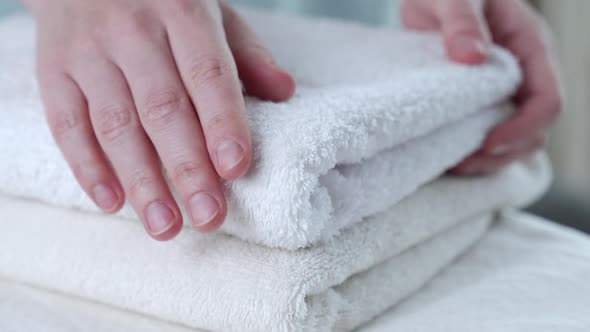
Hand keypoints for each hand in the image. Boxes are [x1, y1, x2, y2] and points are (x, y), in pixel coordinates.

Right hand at [23, 0, 294, 239]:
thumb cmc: (163, 1)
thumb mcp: (212, 11)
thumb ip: (246, 53)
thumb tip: (285, 91)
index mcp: (182, 11)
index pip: (206, 73)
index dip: (222, 122)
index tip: (236, 169)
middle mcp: (132, 30)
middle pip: (162, 108)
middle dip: (187, 169)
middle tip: (208, 217)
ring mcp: (88, 51)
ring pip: (115, 125)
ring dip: (141, 181)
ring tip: (165, 225)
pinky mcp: (53, 70)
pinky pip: (66, 123)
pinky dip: (87, 167)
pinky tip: (112, 203)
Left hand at [401, 0, 562, 174]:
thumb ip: (462, 21)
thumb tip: (474, 57)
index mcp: (530, 46)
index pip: (547, 99)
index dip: (523, 128)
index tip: (488, 144)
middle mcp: (524, 72)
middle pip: (535, 128)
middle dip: (504, 153)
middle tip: (462, 163)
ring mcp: (504, 88)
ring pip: (513, 137)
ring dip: (489, 159)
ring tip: (453, 165)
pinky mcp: (480, 98)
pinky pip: (487, 131)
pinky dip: (473, 151)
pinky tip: (448, 157)